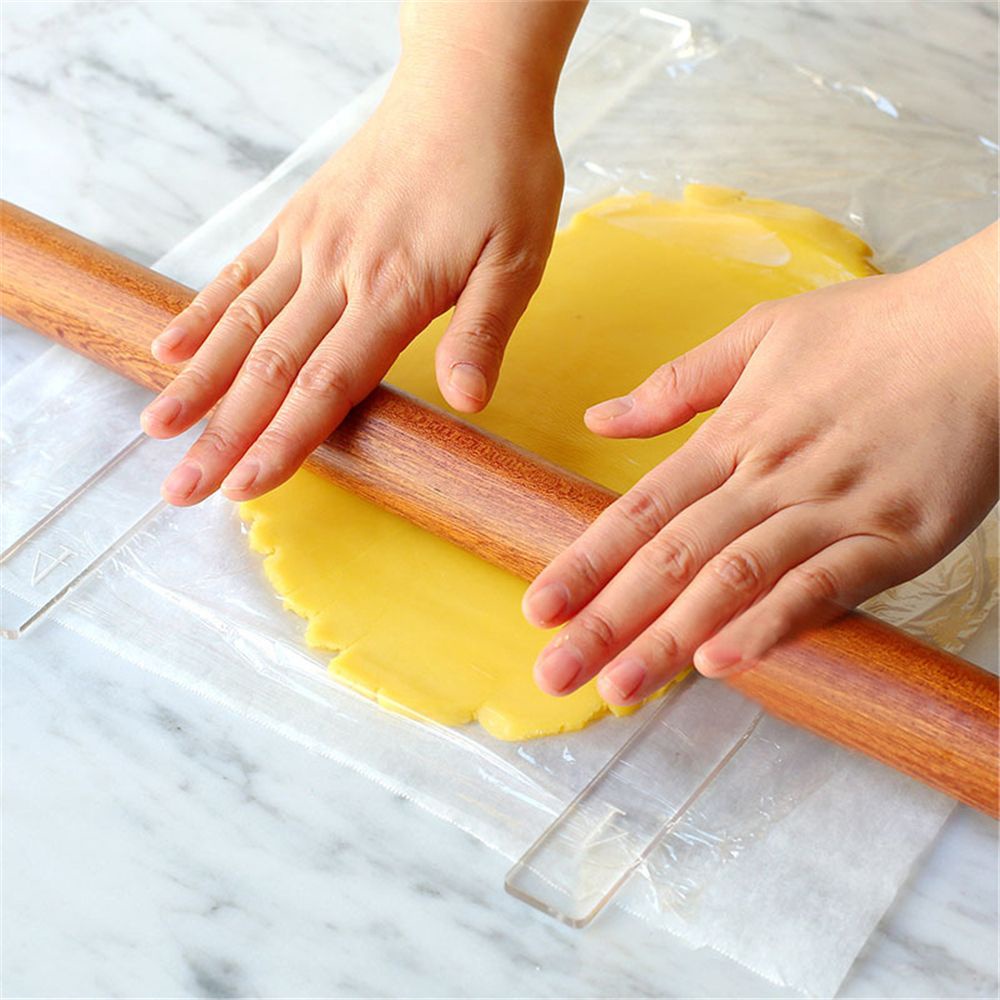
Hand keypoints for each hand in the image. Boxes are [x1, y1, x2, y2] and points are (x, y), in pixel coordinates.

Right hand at [141, 53, 562, 504]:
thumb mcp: (518, 259)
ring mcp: (311, 243)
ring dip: (198, 384)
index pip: (327, 384)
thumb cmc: (502, 175)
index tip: (245, 487)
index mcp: (394, 291)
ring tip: (157, 431)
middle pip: (271, 368)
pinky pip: (241, 273)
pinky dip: (202, 314)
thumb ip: (482, 332)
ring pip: (242, 324)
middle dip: (224, 434)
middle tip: (182, 488)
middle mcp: (339, 271)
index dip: (284, 440)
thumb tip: (465, 402)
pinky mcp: (298, 219)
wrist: (469, 86)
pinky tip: (170, 350)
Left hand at [524, 224, 998, 704]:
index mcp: (733, 435)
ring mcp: (832, 508)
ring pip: (735, 578)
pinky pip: (824, 585)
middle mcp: (770, 477)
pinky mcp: (894, 536)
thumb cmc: (872, 329)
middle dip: (608, 620)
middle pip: (672, 556)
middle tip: (555, 671)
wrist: (983, 328)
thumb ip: (676, 384)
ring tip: (620, 687)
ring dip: (671, 636)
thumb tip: (598, 419)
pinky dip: (773, 622)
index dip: (585, 562)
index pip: (640, 509)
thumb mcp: (760, 335)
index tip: (539, 607)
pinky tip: (726, 660)